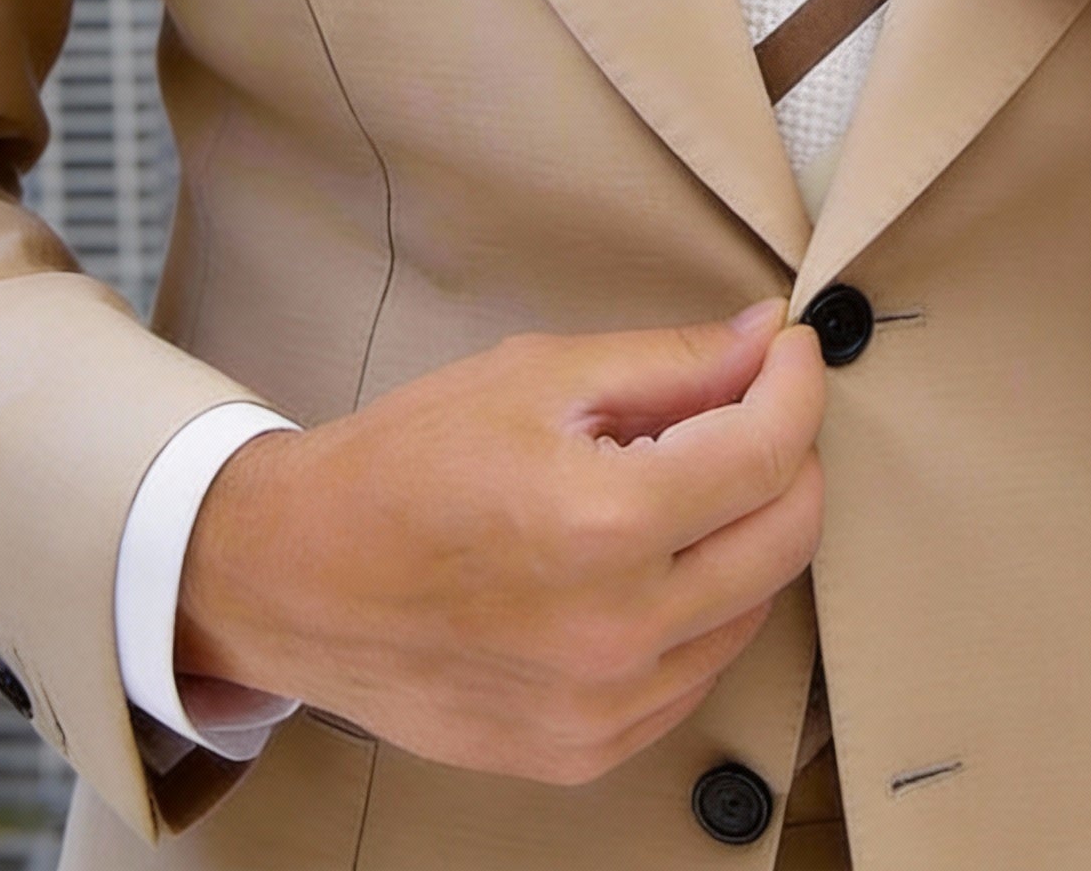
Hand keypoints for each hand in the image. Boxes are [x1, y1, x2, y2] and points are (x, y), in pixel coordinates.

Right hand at [176, 303, 824, 784]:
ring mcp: (604, 707)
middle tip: (749, 406)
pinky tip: (646, 561)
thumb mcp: (538, 375)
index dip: (796, 385)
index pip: (769, 451)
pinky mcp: (584, 751)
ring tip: (678, 483)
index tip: (789, 351)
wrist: (294, 578)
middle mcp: (618, 630)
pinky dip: (699, 607)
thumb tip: (768, 339)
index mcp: (606, 523)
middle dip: (788, 455)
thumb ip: (671, 362)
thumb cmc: (405, 464)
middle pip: (787, 536)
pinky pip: (695, 672)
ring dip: (745, 532)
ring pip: (753, 607)